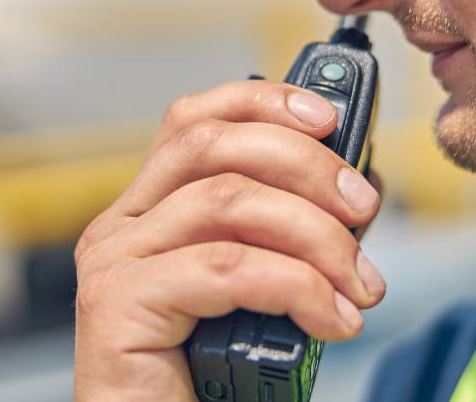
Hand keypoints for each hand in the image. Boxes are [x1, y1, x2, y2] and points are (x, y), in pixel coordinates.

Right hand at [73, 81, 385, 400]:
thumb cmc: (213, 380)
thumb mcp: (257, 288)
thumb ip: (282, 234)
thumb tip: (352, 189)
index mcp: (149, 211)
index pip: (194, 120)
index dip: (262, 102)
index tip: (330, 118)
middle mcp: (120, 226)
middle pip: (212, 146)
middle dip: (305, 165)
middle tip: (363, 208)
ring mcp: (112, 262)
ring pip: (227, 201)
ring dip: (316, 235)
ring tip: (360, 285)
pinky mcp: (115, 304)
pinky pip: (225, 267)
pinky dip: (296, 286)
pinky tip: (330, 320)